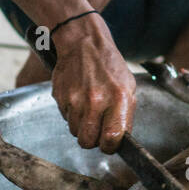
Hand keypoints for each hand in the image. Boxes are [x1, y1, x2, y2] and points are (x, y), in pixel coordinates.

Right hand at [50, 13, 135, 153]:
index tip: (109, 144)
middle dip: (93, 140)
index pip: (112, 139)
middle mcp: (96, 101)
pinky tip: (78, 99)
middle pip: (88, 142)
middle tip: (97, 129)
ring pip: (75, 132)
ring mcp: (75, 99)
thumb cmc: (109, 65)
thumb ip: (125, 115)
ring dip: (82, 126)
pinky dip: (72, 114)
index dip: (110, 146)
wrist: (84, 43)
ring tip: (88, 109)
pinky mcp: (60, 97)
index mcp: (118, 99)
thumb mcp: (128, 87)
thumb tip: (120, 139)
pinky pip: (65, 118)